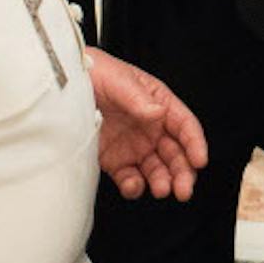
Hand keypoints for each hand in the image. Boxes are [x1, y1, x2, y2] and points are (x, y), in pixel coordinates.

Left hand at [87, 48, 207, 200]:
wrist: (63, 86)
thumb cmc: (94, 73)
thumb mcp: (117, 79)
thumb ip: (137, 97)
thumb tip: (158, 112)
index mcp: (158, 104)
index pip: (185, 125)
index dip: (195, 143)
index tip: (200, 160)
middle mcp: (150, 128)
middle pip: (176, 154)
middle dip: (183, 173)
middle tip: (183, 189)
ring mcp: (133, 146)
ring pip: (158, 170)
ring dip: (163, 182)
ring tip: (161, 189)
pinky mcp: (115, 161)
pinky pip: (130, 178)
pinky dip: (134, 187)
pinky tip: (133, 186)